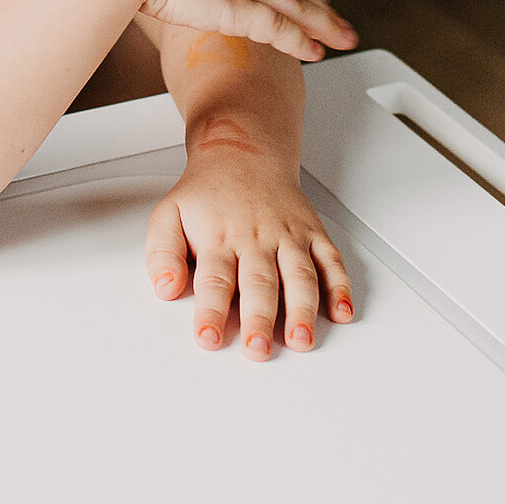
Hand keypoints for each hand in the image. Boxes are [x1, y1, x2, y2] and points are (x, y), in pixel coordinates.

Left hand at [144, 144, 354, 357]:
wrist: (242, 153)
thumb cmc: (207, 194)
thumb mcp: (168, 215)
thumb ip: (162, 253)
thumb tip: (165, 287)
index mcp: (219, 238)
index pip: (213, 281)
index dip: (211, 312)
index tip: (209, 338)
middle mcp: (256, 239)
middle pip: (259, 284)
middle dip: (260, 320)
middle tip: (258, 349)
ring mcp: (288, 236)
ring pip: (299, 276)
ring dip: (302, 310)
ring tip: (301, 340)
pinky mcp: (313, 233)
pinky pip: (331, 260)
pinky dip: (341, 287)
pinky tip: (342, 311)